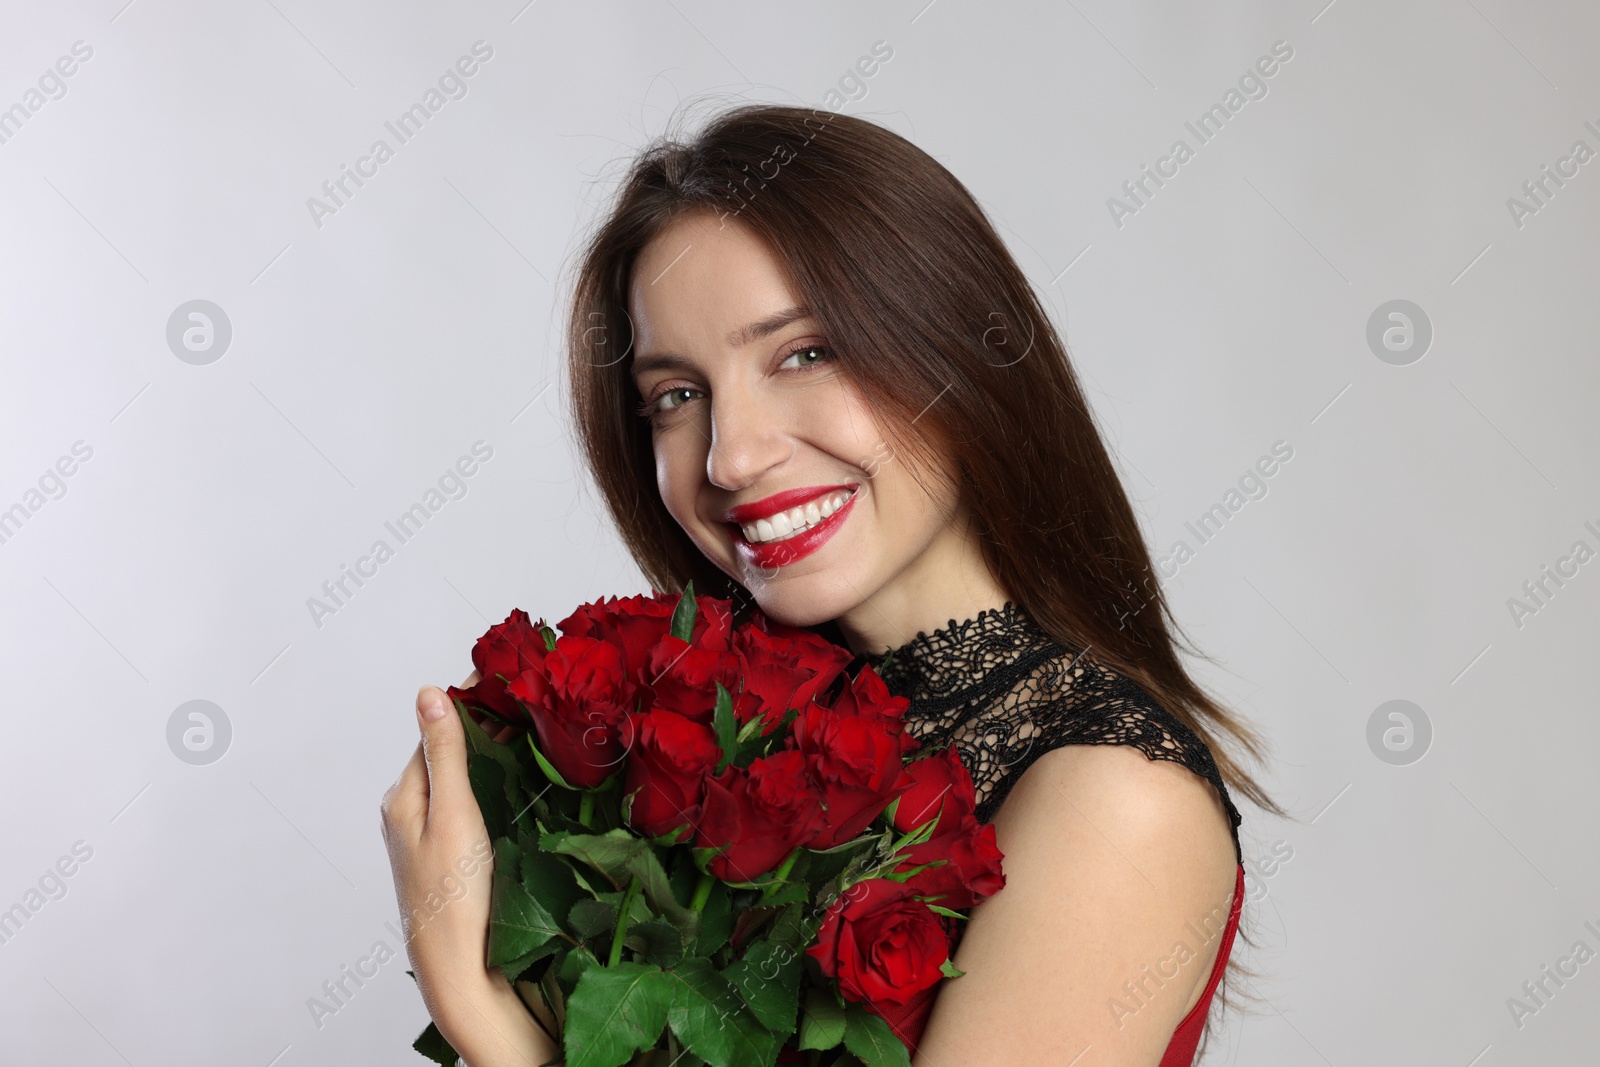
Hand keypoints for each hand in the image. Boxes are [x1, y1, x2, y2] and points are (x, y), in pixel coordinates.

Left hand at [380, 676, 557, 1065]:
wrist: (459, 969)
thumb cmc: (454, 896)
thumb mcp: (454, 814)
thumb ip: (445, 754)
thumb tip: (429, 691)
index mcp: (403, 796)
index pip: (436, 729)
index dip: (469, 699)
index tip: (505, 672)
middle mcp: (408, 811)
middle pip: (444, 751)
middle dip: (481, 720)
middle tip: (528, 695)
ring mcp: (426, 834)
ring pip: (456, 776)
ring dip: (486, 750)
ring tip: (527, 726)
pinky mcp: (447, 854)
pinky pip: (465, 800)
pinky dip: (488, 780)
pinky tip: (513, 778)